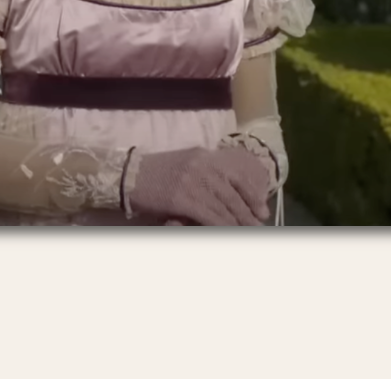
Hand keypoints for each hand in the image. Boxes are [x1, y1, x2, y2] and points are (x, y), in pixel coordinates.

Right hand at [129, 147, 270, 225]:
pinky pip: (211, 216)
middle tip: (257, 228)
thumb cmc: (156, 173)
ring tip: (246, 234)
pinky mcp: (184, 199)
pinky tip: (228, 233)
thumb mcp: (186, 165)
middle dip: (248, 215)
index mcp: (205, 156)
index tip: (261, 210)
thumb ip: (206, 175)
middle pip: (234, 195)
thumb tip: (229, 196)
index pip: (238, 176)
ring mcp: (194, 182)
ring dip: (237, 224)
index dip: (253, 196)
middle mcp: (203, 166)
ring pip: (225, 208)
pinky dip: (222, 227)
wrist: (128, 175)